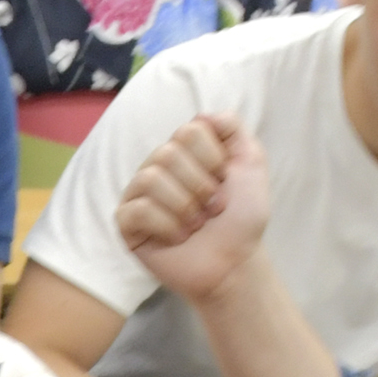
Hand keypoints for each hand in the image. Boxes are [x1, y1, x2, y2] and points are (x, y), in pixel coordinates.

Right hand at [108, 109, 269, 302]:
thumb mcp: (251, 164)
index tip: (224, 182)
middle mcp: (159, 166)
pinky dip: (165, 226)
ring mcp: (140, 194)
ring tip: (195, 225)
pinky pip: (137, 210)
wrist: (233, 262)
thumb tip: (204, 114)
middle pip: (167, 154)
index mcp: (185, 150)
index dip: (213, 160)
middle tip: (211, 209)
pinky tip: (176, 237)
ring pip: (151, 179)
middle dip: (199, 187)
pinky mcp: (127, 223)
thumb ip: (233, 129)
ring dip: (184, 207)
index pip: (189, 131)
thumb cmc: (241, 218)